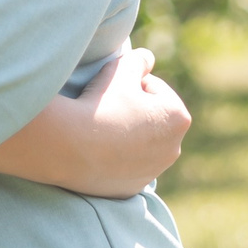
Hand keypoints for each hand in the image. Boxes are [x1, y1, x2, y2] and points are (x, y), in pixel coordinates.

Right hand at [65, 47, 190, 197]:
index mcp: (177, 118)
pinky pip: (125, 166)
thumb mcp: (119, 69)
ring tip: (99, 128)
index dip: (129, 84)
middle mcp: (173, 148)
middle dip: (133, 111)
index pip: (153, 88)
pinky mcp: (132, 188)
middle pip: (150, 118)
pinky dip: (115, 157)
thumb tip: (148, 59)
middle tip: (105, 108)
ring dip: (125, 134)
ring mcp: (153, 171)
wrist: (69, 146)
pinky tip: (96, 150)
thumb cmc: (100, 104)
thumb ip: (138, 60)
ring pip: (139, 143)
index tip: (111, 91)